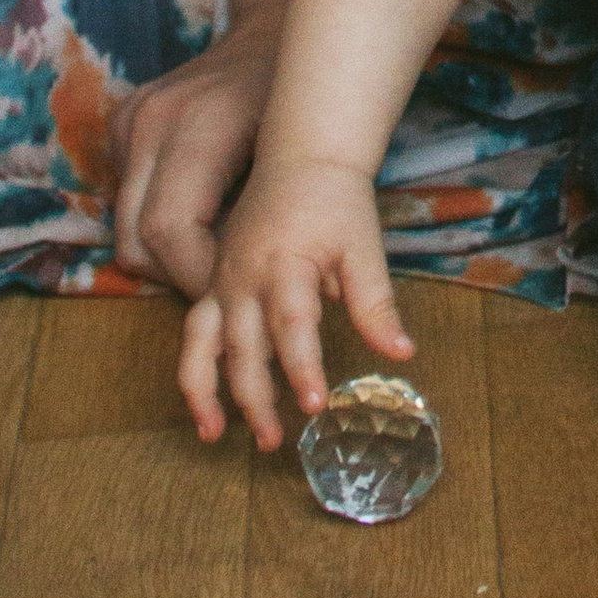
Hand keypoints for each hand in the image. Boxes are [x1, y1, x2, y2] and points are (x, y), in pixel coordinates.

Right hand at [112, 18, 285, 294]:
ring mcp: (128, 120)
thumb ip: (277, 215)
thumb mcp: (307, 144)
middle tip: (232, 290)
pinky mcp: (120, 125)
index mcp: (196, 120)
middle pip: (136, 240)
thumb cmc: (304, 88)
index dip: (201, 277)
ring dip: (169, 259)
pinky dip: (160, 228)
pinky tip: (208, 223)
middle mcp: (149, 119)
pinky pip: (127, 204)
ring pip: (125, 231)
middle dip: (181, 278)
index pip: (170, 230)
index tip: (240, 296)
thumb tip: (277, 290)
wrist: (274, 24)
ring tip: (223, 258)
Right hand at [177, 154, 412, 450]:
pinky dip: (196, 368)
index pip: (292, 326)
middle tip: (275, 441)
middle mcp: (242, 277)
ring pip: (201, 344)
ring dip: (204, 391)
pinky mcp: (215, 284)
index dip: (302, 368)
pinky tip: (208, 404)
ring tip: (214, 435)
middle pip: (242, 347)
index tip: (315, 406)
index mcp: (284, 265)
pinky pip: (195, 331)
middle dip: (255, 398)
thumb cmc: (337, 201)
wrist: (301, 156)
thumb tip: (402, 354)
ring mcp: (222, 281)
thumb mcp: (364, 247)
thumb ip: (376, 304)